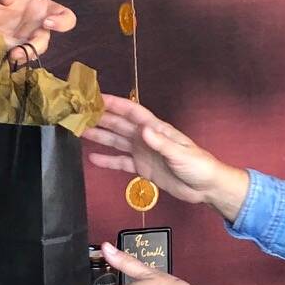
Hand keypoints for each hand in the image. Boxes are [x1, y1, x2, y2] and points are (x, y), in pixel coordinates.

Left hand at [0, 0, 75, 66]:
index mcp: (41, 9)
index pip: (64, 15)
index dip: (63, 21)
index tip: (47, 22)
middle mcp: (37, 28)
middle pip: (45, 41)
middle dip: (35, 46)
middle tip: (22, 44)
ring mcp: (26, 43)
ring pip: (32, 55)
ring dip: (22, 56)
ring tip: (10, 55)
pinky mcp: (15, 55)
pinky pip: (18, 62)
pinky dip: (10, 61)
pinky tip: (0, 55)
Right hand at [82, 94, 247, 215]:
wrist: (205, 187)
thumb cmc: (198, 165)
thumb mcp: (180, 153)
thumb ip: (161, 142)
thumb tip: (143, 130)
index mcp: (156, 129)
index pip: (132, 112)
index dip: (115, 103)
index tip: (96, 97)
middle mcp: (146, 137)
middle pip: (120, 124)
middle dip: (101, 117)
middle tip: (80, 112)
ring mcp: (143, 152)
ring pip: (117, 141)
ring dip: (100, 136)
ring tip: (80, 131)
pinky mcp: (142, 168)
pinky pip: (121, 162)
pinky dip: (107, 160)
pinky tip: (93, 158)